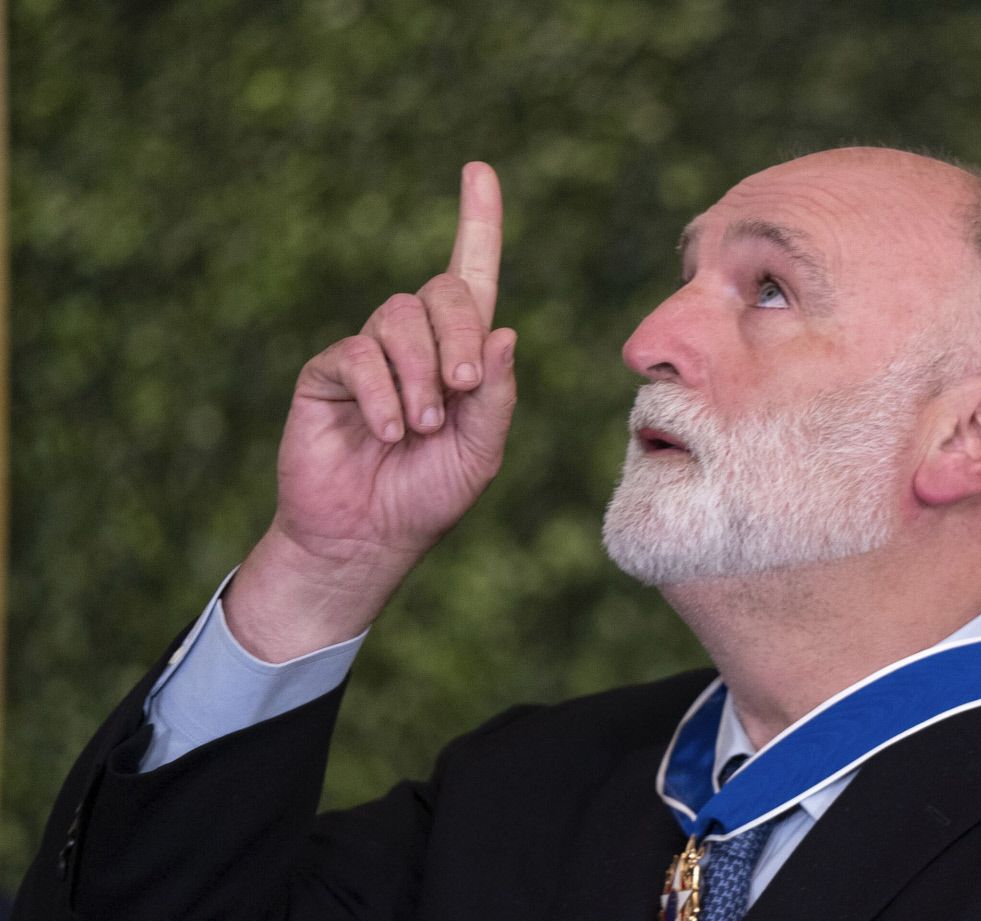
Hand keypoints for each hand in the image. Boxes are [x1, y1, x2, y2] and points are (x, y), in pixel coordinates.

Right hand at [226, 163, 517, 660]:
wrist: (366, 539)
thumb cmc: (428, 497)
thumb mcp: (481, 451)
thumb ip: (495, 396)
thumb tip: (504, 333)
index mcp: (461, 355)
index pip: (472, 276)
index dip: (477, 223)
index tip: (479, 170)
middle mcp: (414, 342)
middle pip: (443, 292)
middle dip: (460, 335)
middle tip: (461, 392)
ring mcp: (368, 354)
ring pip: (398, 319)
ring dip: (420, 373)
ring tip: (421, 428)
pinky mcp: (325, 374)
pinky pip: (355, 355)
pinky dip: (381, 392)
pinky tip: (390, 431)